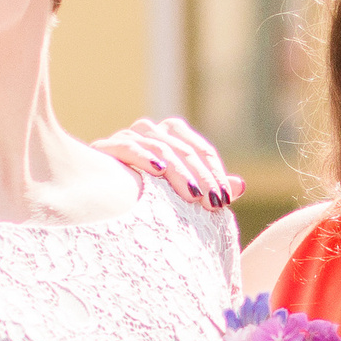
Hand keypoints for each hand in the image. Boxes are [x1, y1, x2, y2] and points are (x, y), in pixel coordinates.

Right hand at [90, 117, 243, 210]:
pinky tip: (157, 171)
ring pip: (159, 145)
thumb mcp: (181, 197)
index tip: (224, 199)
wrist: (99, 208)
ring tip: (193, 196)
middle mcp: (149, 132)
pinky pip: (128, 146)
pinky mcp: (105, 148)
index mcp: (169, 137)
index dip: (213, 172)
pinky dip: (144, 156)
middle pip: (182, 148)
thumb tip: (241, 185)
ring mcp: (127, 137)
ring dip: (179, 171)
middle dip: (201, 176)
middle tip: (213, 203)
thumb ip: (208, 189)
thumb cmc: (145, 201)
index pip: (198, 148)